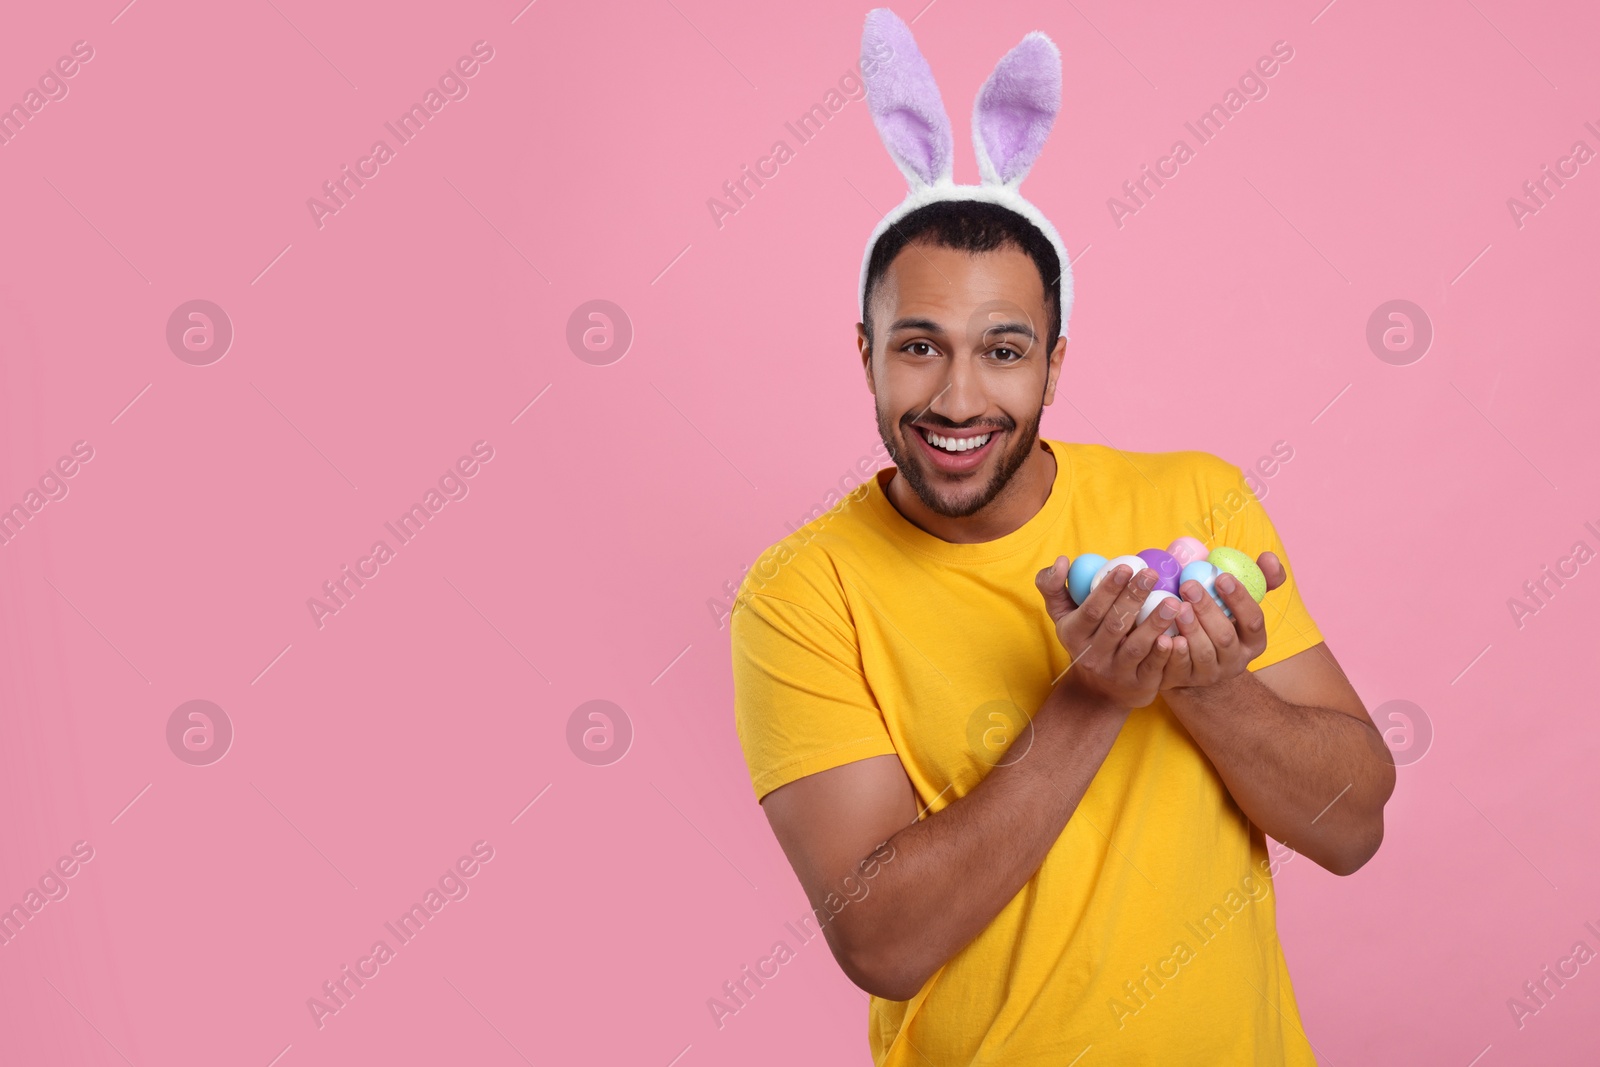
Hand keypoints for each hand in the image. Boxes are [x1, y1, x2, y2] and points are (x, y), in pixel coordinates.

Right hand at [1035, 557, 1179, 709]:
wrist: (1097, 691)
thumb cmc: (1083, 640)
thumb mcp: (1062, 615)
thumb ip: (1053, 585)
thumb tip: (1062, 560)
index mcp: (1074, 634)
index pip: (1091, 610)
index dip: (1108, 590)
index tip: (1126, 568)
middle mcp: (1093, 655)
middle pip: (1115, 625)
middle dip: (1133, 598)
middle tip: (1151, 574)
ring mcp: (1116, 672)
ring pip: (1136, 647)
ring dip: (1154, 624)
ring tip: (1173, 602)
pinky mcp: (1139, 686)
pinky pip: (1153, 668)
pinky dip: (1164, 653)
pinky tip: (1177, 636)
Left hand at [1161, 551, 1286, 688]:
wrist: (1191, 656)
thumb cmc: (1217, 618)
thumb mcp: (1237, 601)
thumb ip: (1258, 578)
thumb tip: (1269, 558)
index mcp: (1253, 640)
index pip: (1253, 621)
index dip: (1240, 600)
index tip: (1221, 577)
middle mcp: (1235, 661)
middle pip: (1225, 637)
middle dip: (1208, 610)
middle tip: (1189, 586)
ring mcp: (1210, 673)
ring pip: (1203, 653)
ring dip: (1191, 629)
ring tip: (1177, 607)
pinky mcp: (1185, 680)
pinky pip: (1179, 669)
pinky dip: (1173, 653)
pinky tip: (1164, 636)